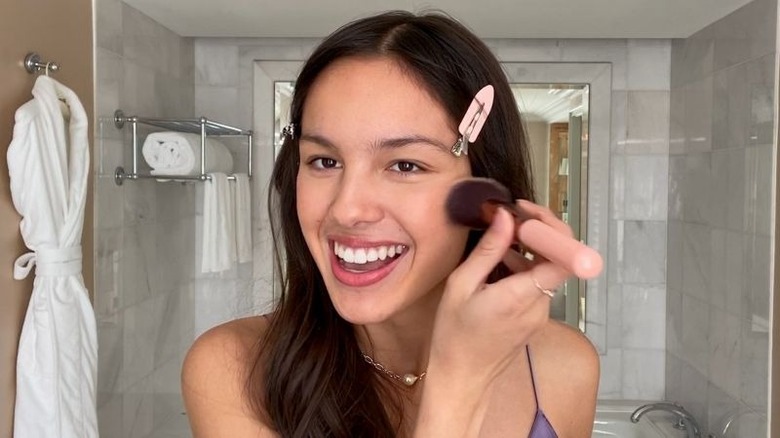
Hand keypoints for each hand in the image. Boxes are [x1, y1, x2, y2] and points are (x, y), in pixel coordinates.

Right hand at [429, 200, 571, 387]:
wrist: (461, 378)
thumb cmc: (454, 337)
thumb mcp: (461, 286)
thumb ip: (487, 251)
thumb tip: (506, 218)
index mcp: (521, 296)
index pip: (564, 257)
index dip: (553, 228)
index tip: (526, 212)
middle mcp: (540, 305)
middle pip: (559, 259)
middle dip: (540, 232)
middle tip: (513, 216)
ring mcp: (541, 313)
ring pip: (548, 269)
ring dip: (530, 249)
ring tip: (500, 239)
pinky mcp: (535, 318)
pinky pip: (538, 283)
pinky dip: (524, 267)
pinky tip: (500, 263)